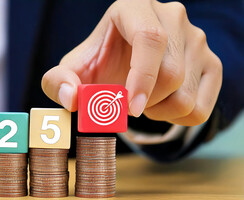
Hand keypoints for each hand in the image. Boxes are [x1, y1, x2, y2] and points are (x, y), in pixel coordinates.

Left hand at [42, 0, 221, 125]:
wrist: (124, 65)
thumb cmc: (99, 64)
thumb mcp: (73, 70)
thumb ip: (58, 81)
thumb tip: (71, 98)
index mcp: (134, 8)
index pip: (150, 39)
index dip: (142, 77)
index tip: (129, 107)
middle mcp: (171, 17)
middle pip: (171, 73)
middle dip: (143, 101)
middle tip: (124, 103)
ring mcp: (196, 39)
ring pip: (186, 95)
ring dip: (157, 111)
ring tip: (141, 100)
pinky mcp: (211, 63)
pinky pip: (201, 109)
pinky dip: (176, 118)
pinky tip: (160, 104)